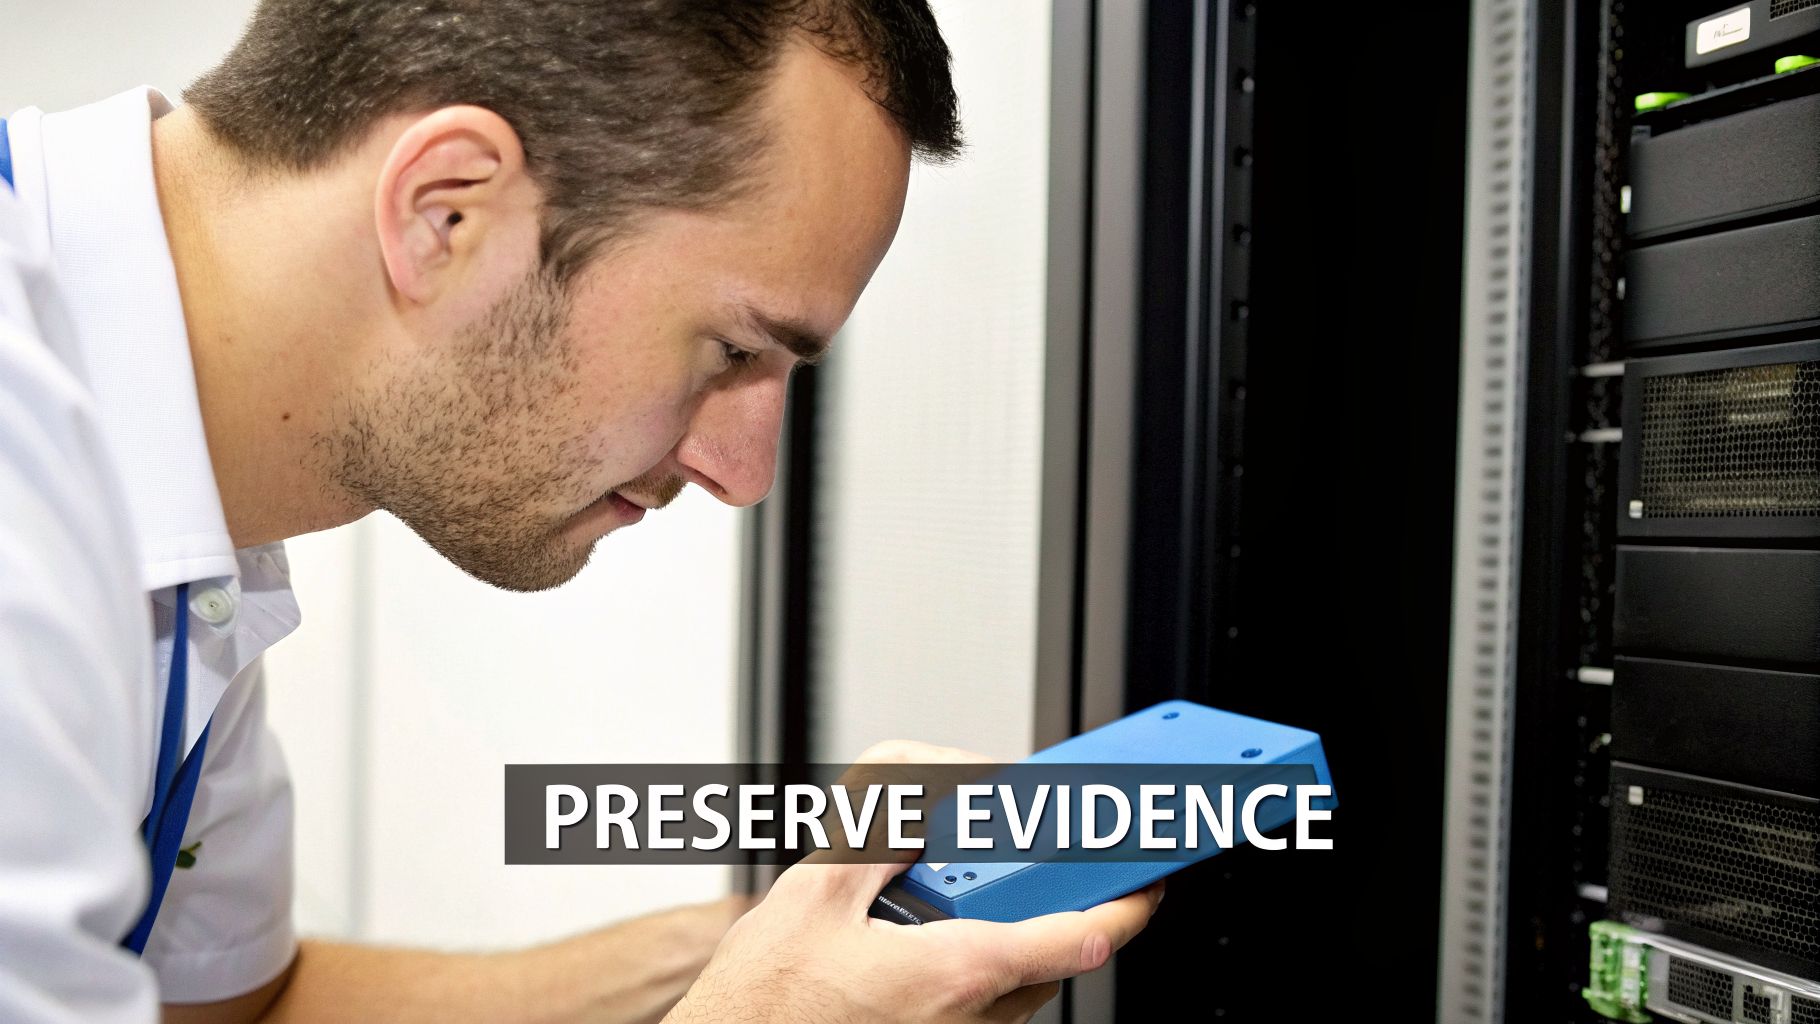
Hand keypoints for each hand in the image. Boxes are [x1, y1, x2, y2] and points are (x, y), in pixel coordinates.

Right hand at [663, 740, 1165, 1023]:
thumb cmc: (761, 1006)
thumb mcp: (815, 890)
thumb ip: (885, 830)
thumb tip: (932, 796)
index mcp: (956, 973)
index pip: (1081, 936)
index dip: (1127, 903)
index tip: (1147, 878)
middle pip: (1053, 961)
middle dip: (1051, 909)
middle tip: (1032, 868)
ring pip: (1015, 990)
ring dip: (1006, 943)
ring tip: (944, 905)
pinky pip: (980, 1015)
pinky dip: (971, 974)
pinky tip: (913, 950)